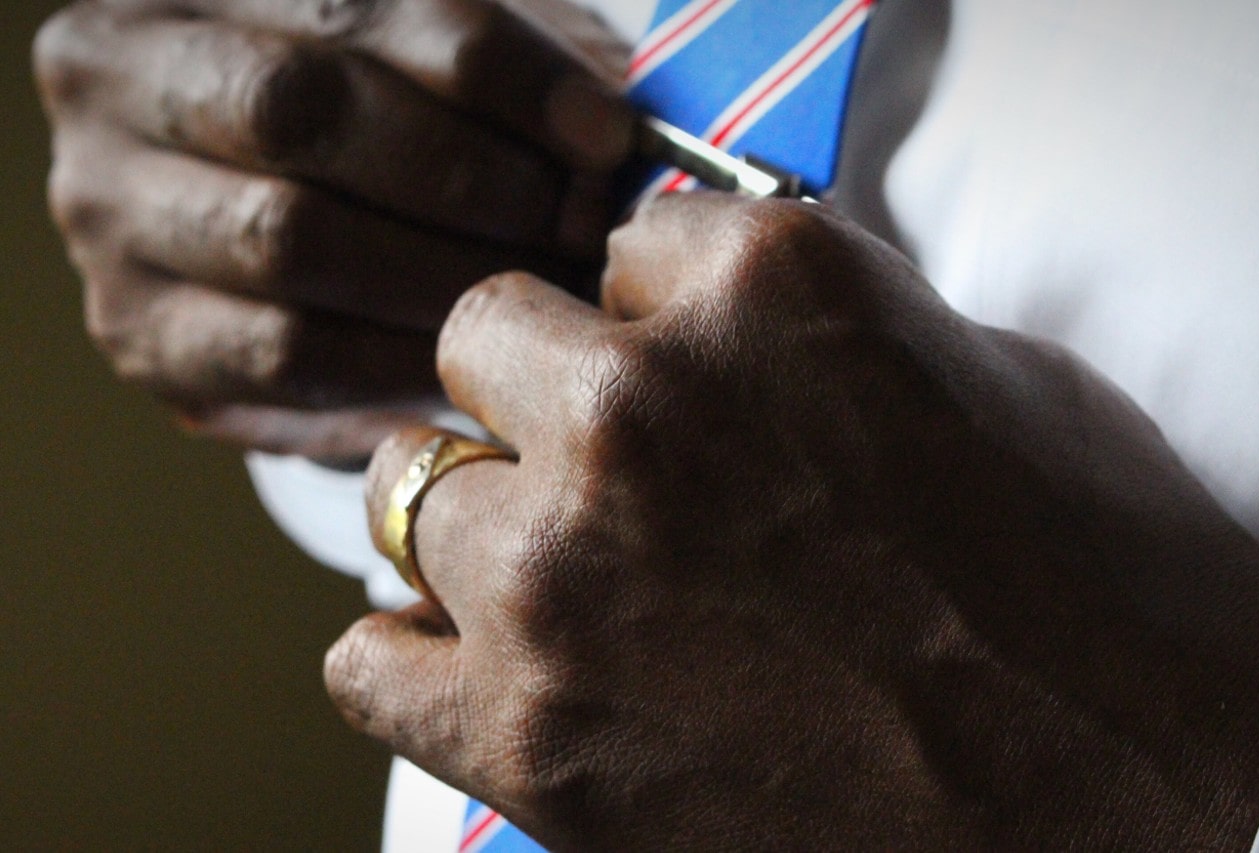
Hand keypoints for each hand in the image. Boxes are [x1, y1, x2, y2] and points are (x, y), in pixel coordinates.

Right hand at [34, 0, 634, 455]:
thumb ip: (506, 72)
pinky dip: (401, 358)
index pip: (355, 10)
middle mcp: (118, 84)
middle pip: (302, 112)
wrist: (272, 219)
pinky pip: (287, 355)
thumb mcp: (424, 64)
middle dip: (471, 175)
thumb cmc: (373, 126)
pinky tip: (478, 354)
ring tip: (550, 292)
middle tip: (580, 226)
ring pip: (293, 240)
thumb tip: (625, 138)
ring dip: (449, 274)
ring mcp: (113, 217)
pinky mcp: (144, 336)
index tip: (607, 136)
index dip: (500, 75)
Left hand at [332, 193, 1258, 847]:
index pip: (617, 249)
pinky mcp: (530, 735)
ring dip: (473, 520)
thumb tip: (689, 309)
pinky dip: (412, 658)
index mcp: (758, 291)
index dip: (654, 321)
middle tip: (612, 472)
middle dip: (540, 399)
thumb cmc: (1087, 585)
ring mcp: (566, 575)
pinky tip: (489, 670)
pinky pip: (366, 660)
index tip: (688, 377)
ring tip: (559, 574)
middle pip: (481, 345)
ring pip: (399, 489)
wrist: (1128, 801)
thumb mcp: (964, 367)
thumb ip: (793, 319)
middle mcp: (640, 412)